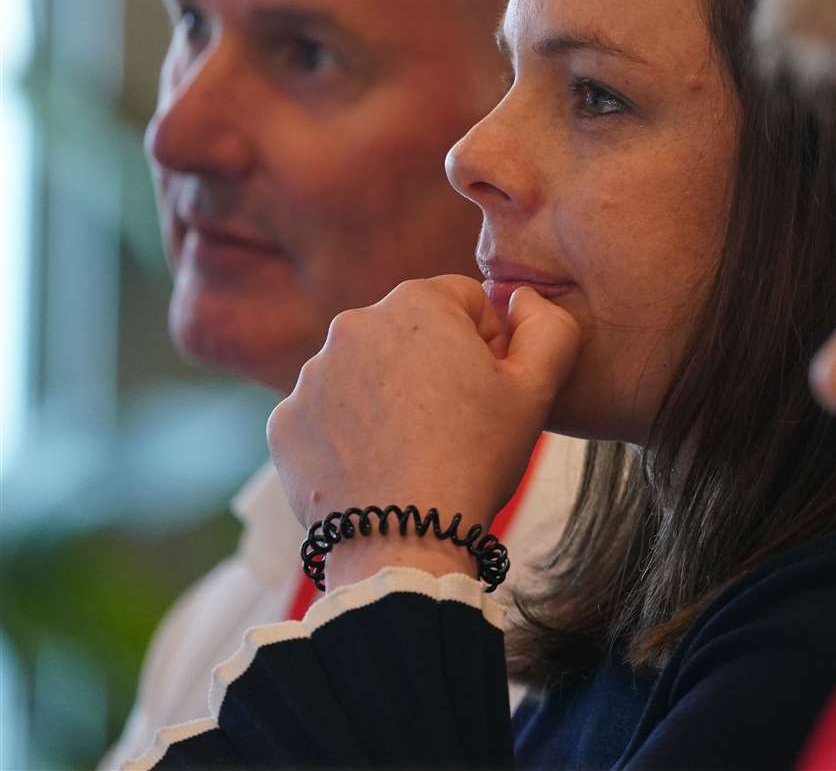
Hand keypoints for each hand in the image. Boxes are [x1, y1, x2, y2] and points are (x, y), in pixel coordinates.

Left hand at [267, 276, 579, 587]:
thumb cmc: (476, 457)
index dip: (490, 344)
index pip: (465, 300)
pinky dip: (351, 433)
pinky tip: (377, 466)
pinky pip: (328, 414)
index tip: (491, 389)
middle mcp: (353, 325)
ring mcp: (311, 375)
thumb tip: (523, 298)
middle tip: (457, 422)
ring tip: (415, 450)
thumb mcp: (538, 389)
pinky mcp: (285, 421)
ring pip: (367, 372)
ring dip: (390, 396)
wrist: (402, 539)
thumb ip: (549, 326)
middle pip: (412, 333)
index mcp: (416, 304)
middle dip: (435, 365)